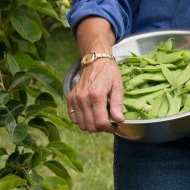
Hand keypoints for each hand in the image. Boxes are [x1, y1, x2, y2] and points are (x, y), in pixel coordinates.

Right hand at [68, 17, 121, 131]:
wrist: (95, 61)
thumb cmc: (109, 73)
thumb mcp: (118, 86)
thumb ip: (118, 104)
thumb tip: (119, 120)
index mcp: (97, 95)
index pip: (100, 122)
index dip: (109, 128)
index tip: (115, 126)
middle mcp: (83, 98)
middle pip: (90, 126)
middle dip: (101, 128)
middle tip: (108, 122)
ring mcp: (74, 99)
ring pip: (81, 124)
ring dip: (91, 125)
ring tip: (100, 117)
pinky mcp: (70, 99)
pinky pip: (73, 118)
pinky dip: (82, 120)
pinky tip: (90, 114)